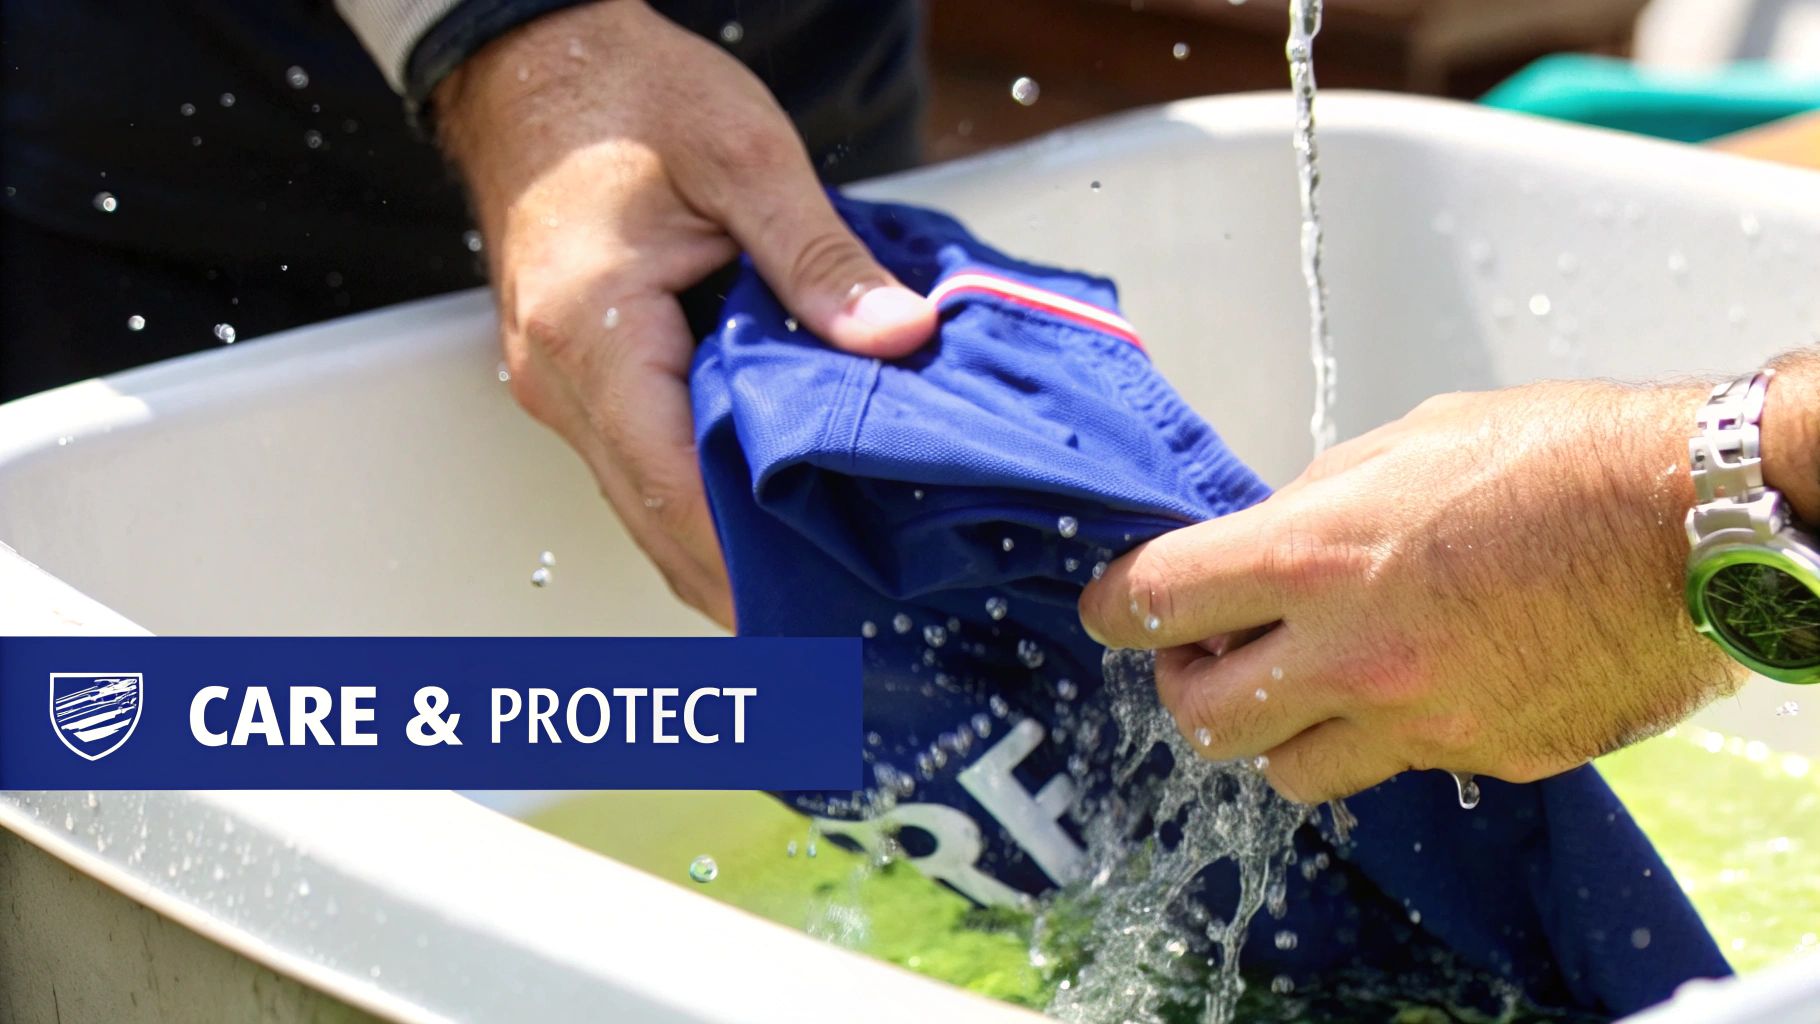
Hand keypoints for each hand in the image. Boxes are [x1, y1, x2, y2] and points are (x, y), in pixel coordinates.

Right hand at [435, 0, 935, 627]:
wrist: (535, 61)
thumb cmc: (620, 94)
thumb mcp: (742, 154)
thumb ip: (818, 256)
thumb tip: (896, 336)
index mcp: (594, 331)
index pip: (671, 485)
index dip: (742, 562)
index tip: (809, 611)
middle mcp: (562, 377)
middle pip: (652, 520)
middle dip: (738, 584)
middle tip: (831, 628)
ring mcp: (561, 383)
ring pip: (642, 506)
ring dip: (718, 554)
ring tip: (810, 594)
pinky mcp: (577, 376)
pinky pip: (639, 466)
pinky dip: (697, 506)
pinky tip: (760, 521)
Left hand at [1080, 380, 1745, 802]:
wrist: (1695, 522)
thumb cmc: (1558, 455)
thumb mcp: (1405, 444)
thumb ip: (1313, 505)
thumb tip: (1259, 540)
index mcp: (1317, 555)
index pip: (1156, 601)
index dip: (1112, 607)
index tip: (1109, 609)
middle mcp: (1354, 655)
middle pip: (1203, 722)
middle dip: (1185, 687)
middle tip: (1209, 652)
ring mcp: (1420, 721)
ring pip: (1289, 776)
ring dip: (1276, 732)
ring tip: (1305, 681)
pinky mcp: (1483, 758)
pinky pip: (1398, 767)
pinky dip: (1384, 734)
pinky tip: (1418, 680)